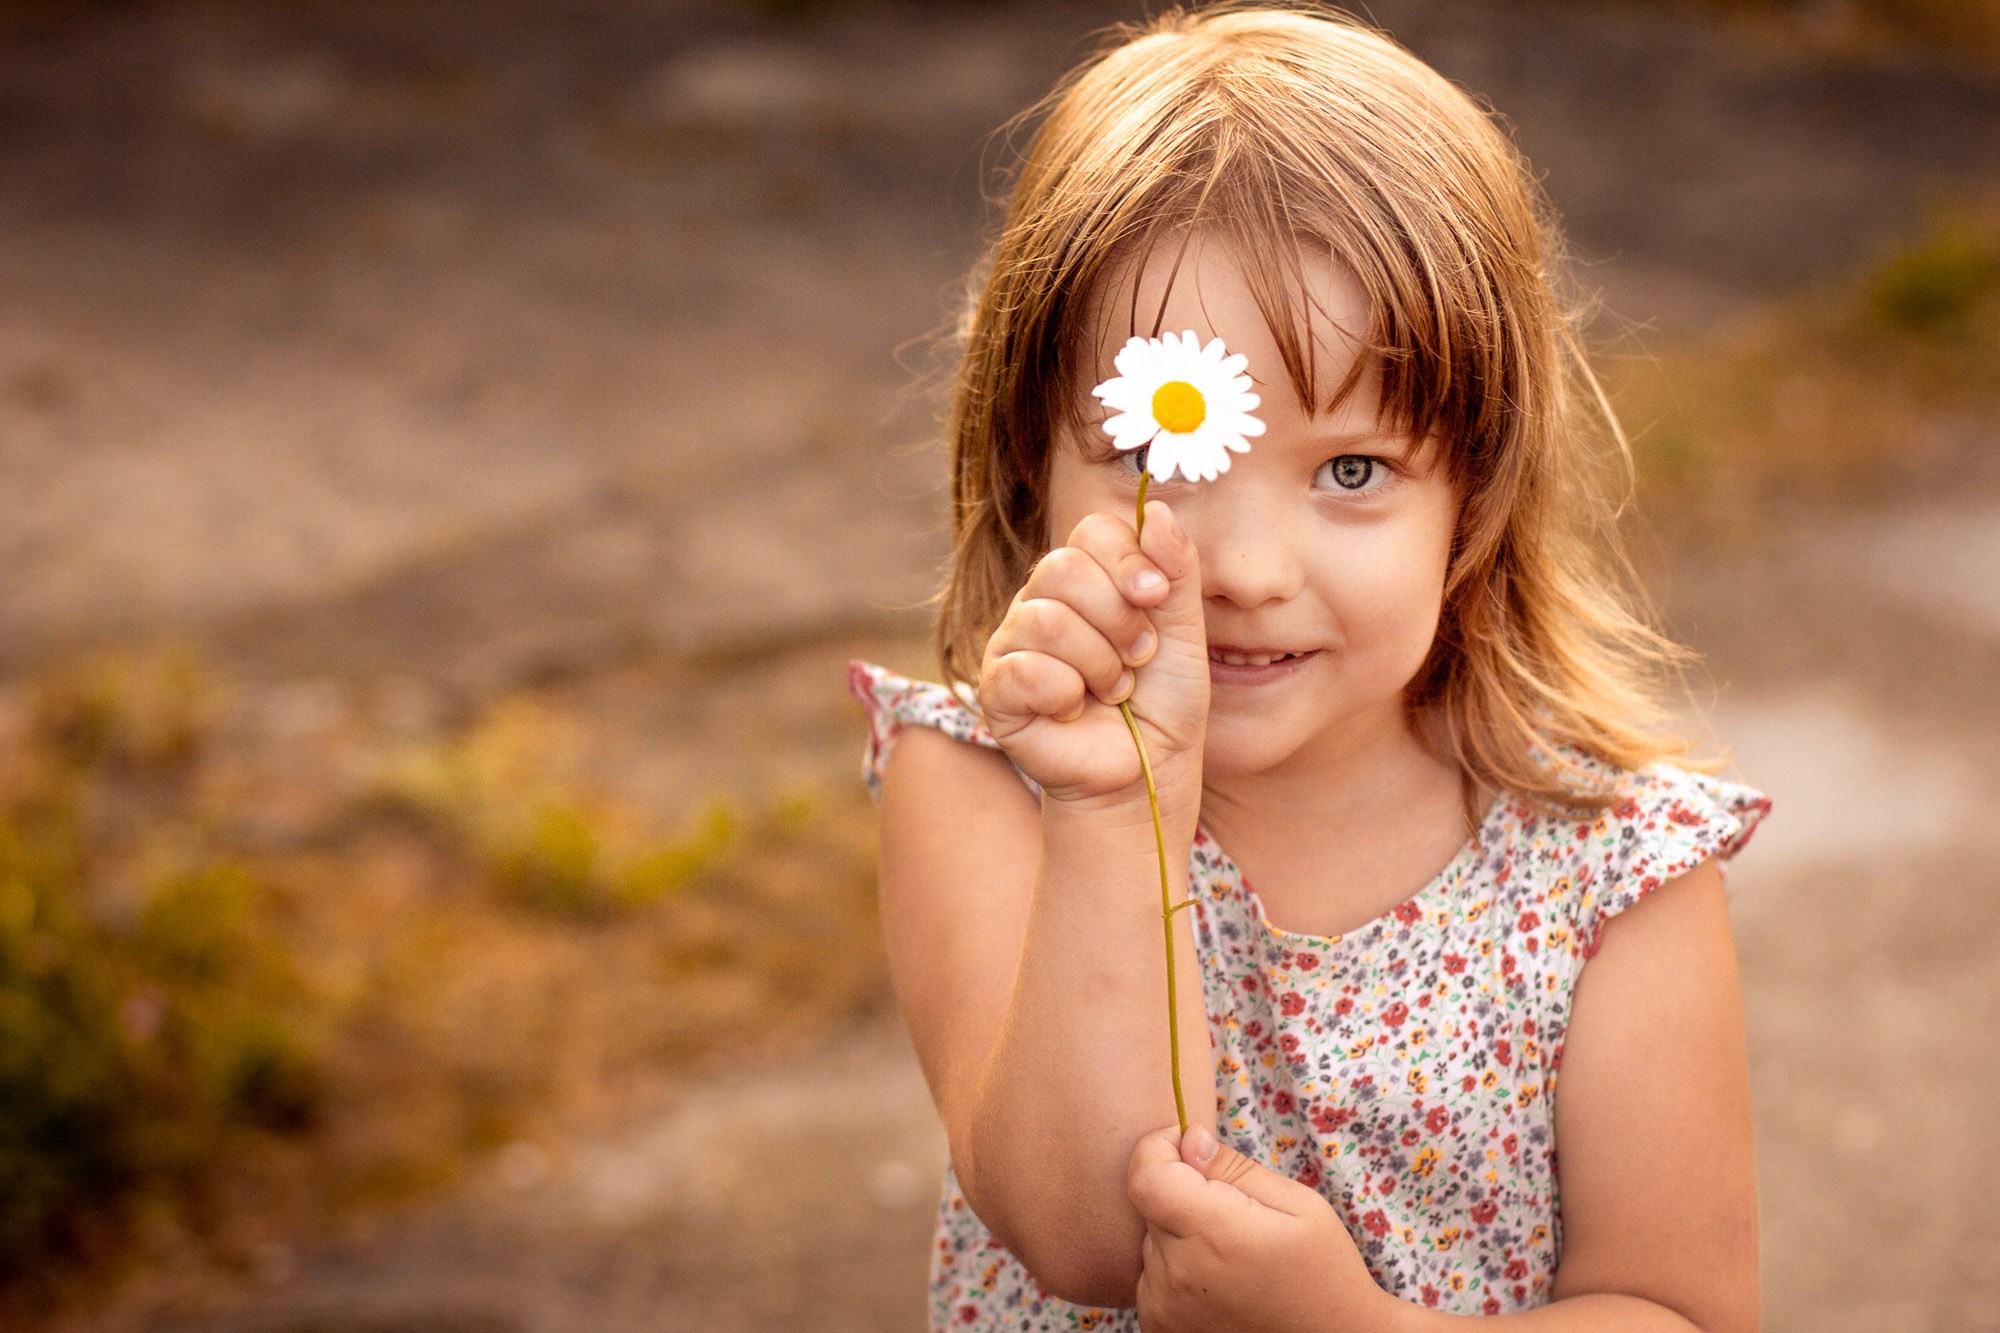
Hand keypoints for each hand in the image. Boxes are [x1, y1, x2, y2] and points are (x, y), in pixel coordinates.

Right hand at [978, 502, 1209, 806]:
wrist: (1146, 773)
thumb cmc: (1162, 705)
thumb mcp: (1184, 633)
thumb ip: (1176, 572)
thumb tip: (1158, 510)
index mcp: (1088, 580)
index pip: (1094, 531)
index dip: (1128, 559)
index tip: (1154, 598)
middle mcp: (1043, 601)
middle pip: (1065, 567)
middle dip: (1118, 620)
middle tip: (1137, 658)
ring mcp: (1013, 642)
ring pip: (1048, 620)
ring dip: (1099, 664)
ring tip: (1113, 691)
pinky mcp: (996, 688)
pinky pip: (1026, 669)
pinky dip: (1067, 695)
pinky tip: (1075, 711)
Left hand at [1126, 1124, 1398, 1332]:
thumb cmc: (1321, 1271)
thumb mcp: (1299, 1205)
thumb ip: (1234, 1168)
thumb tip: (1188, 1139)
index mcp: (1216, 1236)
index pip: (1145, 1177)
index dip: (1156, 1149)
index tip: (1184, 1147)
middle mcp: (1180, 1276)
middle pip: (1151, 1206)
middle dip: (1181, 1193)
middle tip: (1231, 1212)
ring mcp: (1165, 1308)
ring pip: (1151, 1240)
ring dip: (1178, 1234)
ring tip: (1230, 1255)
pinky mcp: (1159, 1327)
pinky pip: (1151, 1275)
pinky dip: (1175, 1268)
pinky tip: (1217, 1280)